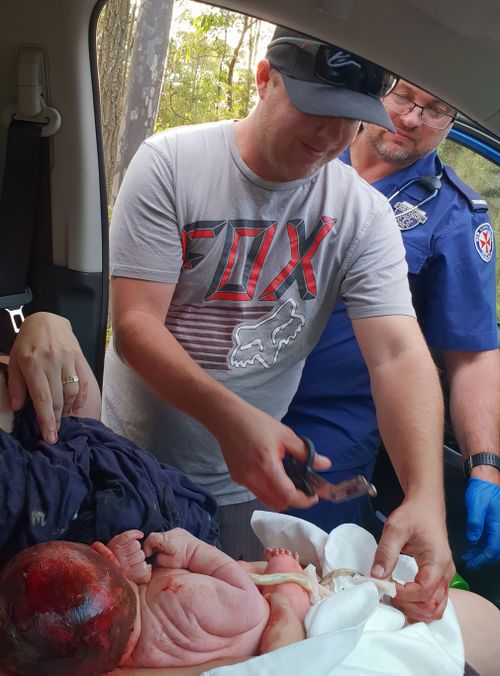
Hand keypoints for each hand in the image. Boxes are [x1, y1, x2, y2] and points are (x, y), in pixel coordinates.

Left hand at [8, 312, 95, 442]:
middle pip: (58, 398)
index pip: (42, 398)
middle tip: (54, 435)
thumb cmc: (28, 342)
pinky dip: (80, 397)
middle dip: (56, 420)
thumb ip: (16, 385)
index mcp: (32, 364)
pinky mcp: (78, 357)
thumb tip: (19, 407)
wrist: (47, 320)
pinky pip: (83, 381)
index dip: (46, 420)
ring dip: (67, 409)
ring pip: (72, 391)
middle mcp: (51, 362)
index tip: (49, 436)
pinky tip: (74, 407)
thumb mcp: (14, 361)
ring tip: (61, 418)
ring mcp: (67, 359)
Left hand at [106, 529, 151, 583]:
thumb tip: (149, 566)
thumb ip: (143, 576)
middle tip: (132, 559)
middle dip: (139, 557)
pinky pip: (128, 535)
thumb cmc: (117, 572)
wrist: (98, 567)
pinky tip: (140, 535)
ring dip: (135, 547)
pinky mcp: (115, 541)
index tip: (139, 567)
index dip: (143, 567)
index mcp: (125, 575)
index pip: (143, 568)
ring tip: (130, 551)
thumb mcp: (132, 580)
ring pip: (136, 545)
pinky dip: (135, 533)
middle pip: (140, 555)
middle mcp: (121, 563)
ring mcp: (117, 552)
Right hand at [212, 400, 330, 510]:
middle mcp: (253, 478)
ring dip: (281, 497)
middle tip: (305, 488)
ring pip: (267, 500)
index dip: (304, 500)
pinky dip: (269, 490)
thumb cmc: (256, 423)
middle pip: (278, 503)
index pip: (288, 496)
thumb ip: (305, 453)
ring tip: (290, 482)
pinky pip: (257, 492)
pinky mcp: (238, 479)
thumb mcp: (285, 435)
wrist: (227, 418)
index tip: (314, 495)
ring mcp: (244, 480)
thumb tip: (325, 465)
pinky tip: (273, 475)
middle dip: (294, 500)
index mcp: (267, 466)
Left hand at [371, 498, 454, 622]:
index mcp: (437, 561)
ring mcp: (445, 578)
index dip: (403, 594)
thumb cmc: (413, 514)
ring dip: (414, 610)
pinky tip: (403, 599)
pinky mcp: (439, 578)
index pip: (423, 591)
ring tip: (394, 597)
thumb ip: (386, 552)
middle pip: (432, 606)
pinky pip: (434, 602)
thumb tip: (376, 576)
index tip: (385, 585)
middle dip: (407, 605)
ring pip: (435, 609)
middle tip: (387, 592)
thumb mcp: (395, 528)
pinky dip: (419, 607)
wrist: (426, 506)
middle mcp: (446, 573)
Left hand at [463, 478, 499, 568]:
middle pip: (496, 550)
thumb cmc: (482, 489)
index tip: (471, 563)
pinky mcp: (498, 522)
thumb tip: (473, 540)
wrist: (488, 479)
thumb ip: (475, 523)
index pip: (492, 549)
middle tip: (470, 561)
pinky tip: (477, 544)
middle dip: (483, 558)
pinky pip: (496, 538)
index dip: (481, 559)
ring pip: (496, 545)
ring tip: (470, 554)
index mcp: (498, 525)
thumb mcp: (475, 505)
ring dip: (484, 552)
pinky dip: (487, 544)